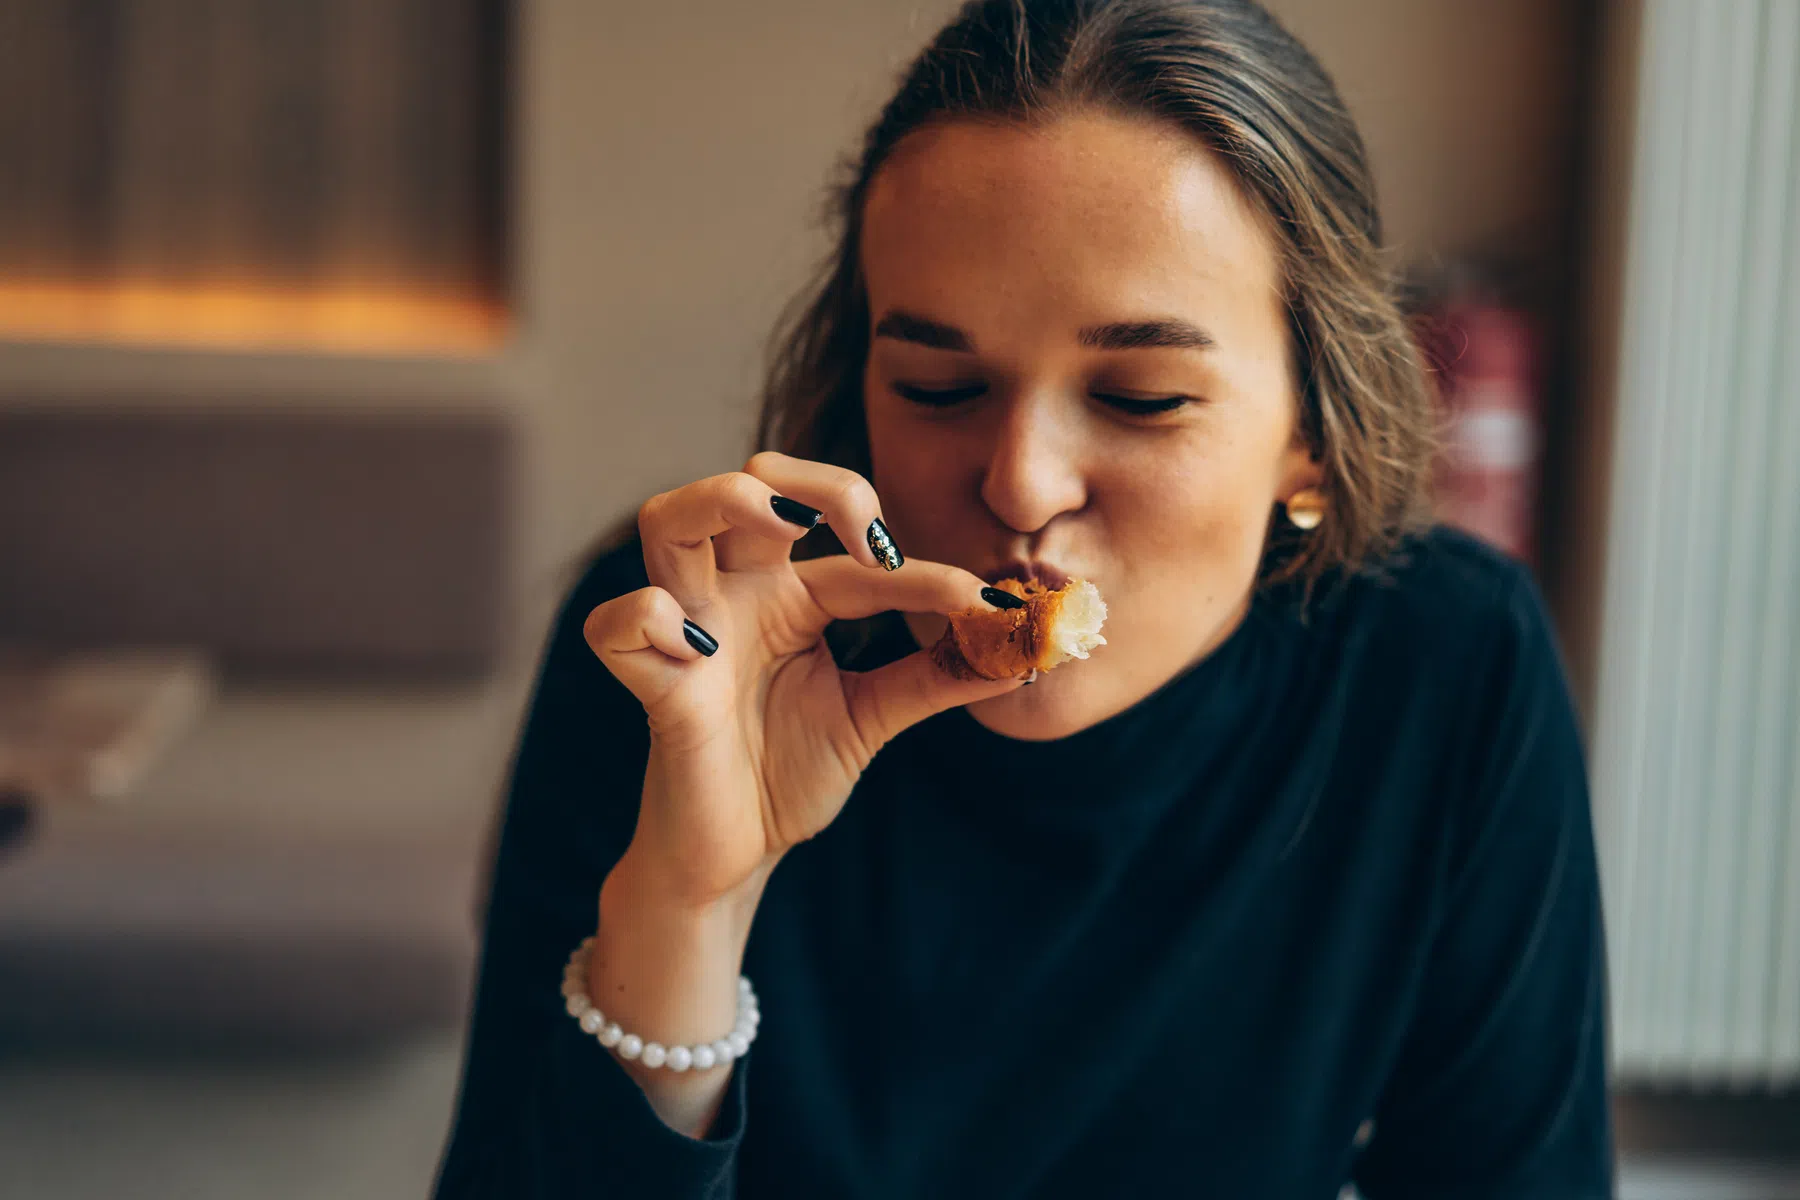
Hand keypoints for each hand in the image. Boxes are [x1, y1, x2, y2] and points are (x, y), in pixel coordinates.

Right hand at [583, 451, 1021, 909]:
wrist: (734, 856)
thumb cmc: (787, 774)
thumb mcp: (875, 717)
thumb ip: (938, 677)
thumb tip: (1022, 648)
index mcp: (787, 595)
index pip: (853, 554)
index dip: (922, 571)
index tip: (987, 605)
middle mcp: (734, 595)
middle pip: (743, 485)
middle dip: (808, 483)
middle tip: (868, 533)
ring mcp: (686, 631)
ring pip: (667, 519)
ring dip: (721, 502)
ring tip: (783, 529)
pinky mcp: (651, 684)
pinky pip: (615, 624)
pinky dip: (648, 619)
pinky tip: (699, 651)